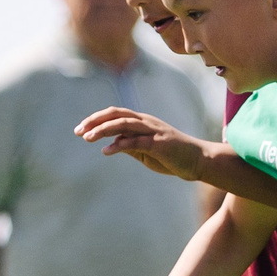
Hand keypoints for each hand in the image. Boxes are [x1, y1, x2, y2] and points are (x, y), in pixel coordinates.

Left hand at [74, 107, 210, 179]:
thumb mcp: (146, 152)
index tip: (79, 130)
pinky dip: (120, 145)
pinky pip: (136, 142)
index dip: (96, 120)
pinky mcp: (159, 143)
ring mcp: (153, 131)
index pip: (114, 115)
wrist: (198, 161)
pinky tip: (106, 151)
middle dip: (95, 121)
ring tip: (87, 137)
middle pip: (116, 114)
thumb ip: (130, 146)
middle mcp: (146, 122)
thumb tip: (111, 145)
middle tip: (77, 131)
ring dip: (103, 129)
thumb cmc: (172, 156)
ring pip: (124, 123)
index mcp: (141, 122)